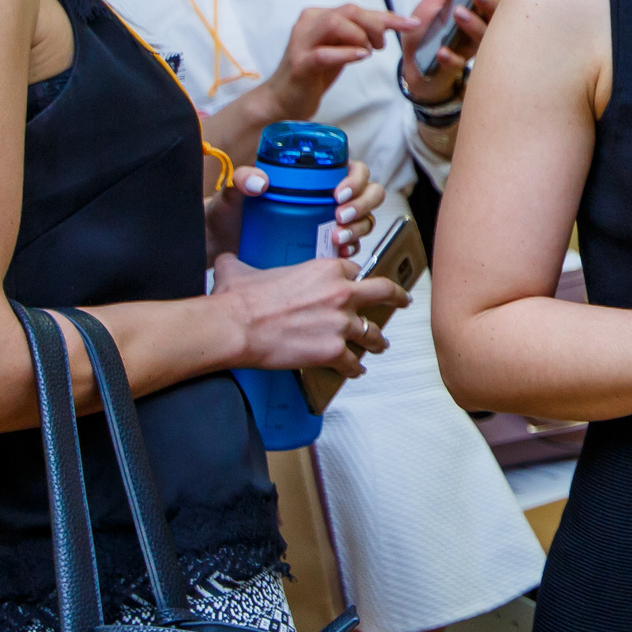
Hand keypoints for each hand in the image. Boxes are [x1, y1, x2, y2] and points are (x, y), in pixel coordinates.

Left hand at [204, 159, 386, 260]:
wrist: (221, 246)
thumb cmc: (228, 215)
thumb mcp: (231, 194)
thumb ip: (240, 180)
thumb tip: (259, 182)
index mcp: (315, 177)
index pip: (352, 169)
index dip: (356, 179)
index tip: (338, 193)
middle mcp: (329, 198)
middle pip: (369, 194)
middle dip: (362, 205)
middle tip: (340, 216)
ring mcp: (330, 222)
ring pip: (366, 219)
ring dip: (359, 228)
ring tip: (336, 239)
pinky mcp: (326, 246)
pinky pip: (353, 245)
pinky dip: (352, 248)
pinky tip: (339, 251)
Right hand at [212, 251, 407, 377]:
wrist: (235, 327)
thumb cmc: (240, 300)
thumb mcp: (242, 269)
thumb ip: (242, 262)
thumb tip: (228, 261)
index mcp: (326, 269)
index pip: (355, 271)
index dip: (356, 279)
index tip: (359, 284)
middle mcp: (341, 294)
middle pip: (384, 292)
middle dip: (398, 297)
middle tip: (404, 301)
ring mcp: (341, 324)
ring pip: (372, 333)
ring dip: (377, 341)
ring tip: (379, 345)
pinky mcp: (333, 352)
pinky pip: (353, 363)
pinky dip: (354, 369)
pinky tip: (355, 371)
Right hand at [261, 3, 409, 121]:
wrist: (285, 99)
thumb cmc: (316, 73)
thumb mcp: (342, 49)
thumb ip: (360, 35)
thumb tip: (391, 23)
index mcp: (319, 15)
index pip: (358, 9)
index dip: (388, 16)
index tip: (412, 23)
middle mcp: (308, 23)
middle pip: (349, 11)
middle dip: (375, 25)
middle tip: (381, 46)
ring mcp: (301, 42)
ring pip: (334, 24)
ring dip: (360, 37)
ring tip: (368, 52)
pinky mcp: (299, 63)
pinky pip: (323, 53)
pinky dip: (346, 53)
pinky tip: (361, 57)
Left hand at [398, 0, 498, 105]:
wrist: (412, 64)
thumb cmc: (428, 31)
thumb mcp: (435, 2)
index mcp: (476, 13)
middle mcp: (479, 30)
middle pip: (494, 18)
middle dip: (488, 5)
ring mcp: (469, 50)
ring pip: (481, 40)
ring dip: (471, 25)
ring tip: (458, 13)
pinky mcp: (455, 67)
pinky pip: (458, 63)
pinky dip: (450, 57)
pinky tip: (442, 51)